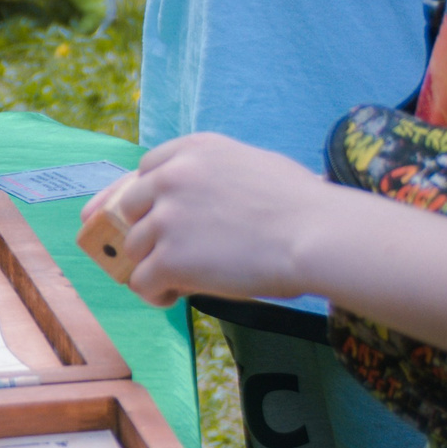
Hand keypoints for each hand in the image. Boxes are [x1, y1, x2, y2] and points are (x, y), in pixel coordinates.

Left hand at [81, 133, 334, 307]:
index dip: (147, 198)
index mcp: (192, 151)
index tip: (154, 217)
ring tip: (176, 281)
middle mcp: (171, 178)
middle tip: (170, 252)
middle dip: (146, 231)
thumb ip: (215, 175)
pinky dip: (153, 293)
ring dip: (151, 265)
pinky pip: (141, 281)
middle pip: (131, 209)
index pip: (145, 171)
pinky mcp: (169, 259)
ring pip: (133, 249)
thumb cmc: (301, 204)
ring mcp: (166, 218)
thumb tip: (206, 198)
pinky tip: (173, 297)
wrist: (315, 234)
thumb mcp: (251, 163)